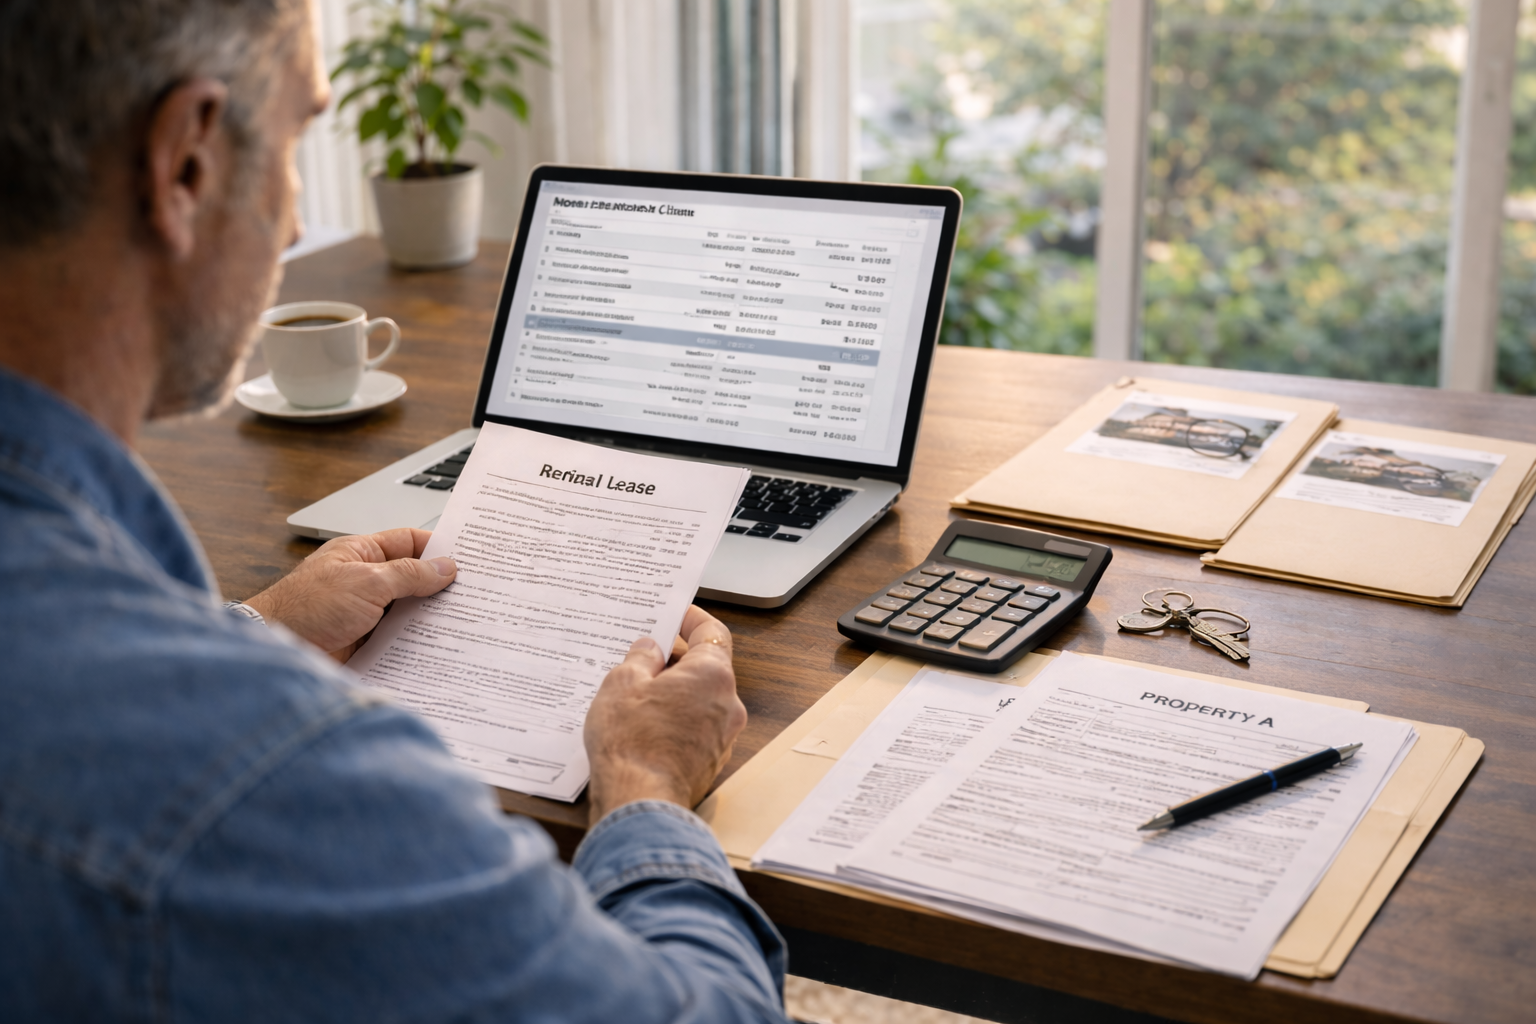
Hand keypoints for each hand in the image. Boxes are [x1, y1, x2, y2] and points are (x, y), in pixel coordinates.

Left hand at [244, 528, 456, 660]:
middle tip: (474, 591)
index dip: (438, 548)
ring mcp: (366, 611)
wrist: (278, 649)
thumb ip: (409, 574)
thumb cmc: (306, 608)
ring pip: (409, 610)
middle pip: (413, 577)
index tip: (468, 557)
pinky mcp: (366, 640)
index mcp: (362, 553)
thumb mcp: (367, 582)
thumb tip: (445, 567)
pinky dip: (418, 640)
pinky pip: (400, 637)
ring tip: (464, 619)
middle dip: (440, 585)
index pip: (409, 542)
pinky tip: (438, 645)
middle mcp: (365, 580)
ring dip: (430, 616)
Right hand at [584, 606, 745, 824]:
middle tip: (645, 655)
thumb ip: (640, 658)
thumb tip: (650, 649)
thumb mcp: (622, 684)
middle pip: (707, 667)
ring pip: (701, 699)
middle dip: (677, 658)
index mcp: (713, 675)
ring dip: (675, 691)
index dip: (691, 619)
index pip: (712, 632)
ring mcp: (723, 736)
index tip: (675, 615)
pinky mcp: (710, 761)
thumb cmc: (632, 743)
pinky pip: (696, 727)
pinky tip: (645, 724)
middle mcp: (728, 704)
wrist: (640, 802)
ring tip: (638, 692)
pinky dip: (676, 718)